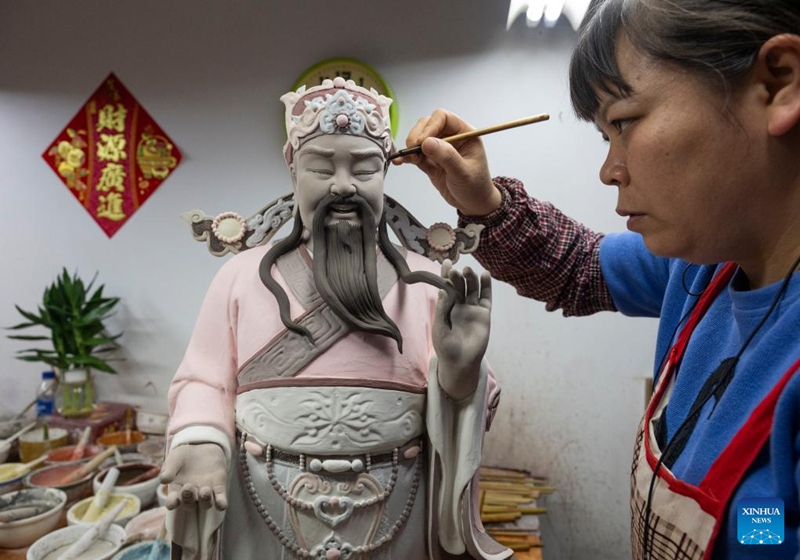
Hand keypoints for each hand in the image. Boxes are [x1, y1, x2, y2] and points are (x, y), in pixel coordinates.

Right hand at [161, 443, 227, 511]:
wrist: (202, 447)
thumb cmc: (183, 457)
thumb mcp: (174, 459)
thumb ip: (169, 469)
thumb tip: (163, 480)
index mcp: (177, 490)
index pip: (173, 502)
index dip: (172, 503)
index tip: (172, 502)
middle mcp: (191, 495)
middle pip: (189, 504)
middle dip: (188, 498)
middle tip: (188, 487)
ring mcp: (205, 493)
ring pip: (205, 504)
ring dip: (205, 501)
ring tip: (204, 490)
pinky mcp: (218, 488)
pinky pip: (220, 500)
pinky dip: (221, 503)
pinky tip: (222, 505)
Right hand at [393, 109, 500, 216]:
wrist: (474, 205)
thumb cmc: (476, 187)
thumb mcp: (463, 172)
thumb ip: (446, 156)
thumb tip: (427, 142)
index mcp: (465, 134)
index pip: (444, 118)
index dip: (431, 126)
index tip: (422, 141)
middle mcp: (452, 138)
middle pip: (428, 125)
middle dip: (418, 135)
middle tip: (412, 149)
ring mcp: (440, 150)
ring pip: (420, 138)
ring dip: (411, 146)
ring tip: (408, 157)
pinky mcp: (431, 162)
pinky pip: (416, 155)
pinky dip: (407, 157)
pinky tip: (400, 160)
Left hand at [433, 260, 491, 399]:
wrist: (460, 362)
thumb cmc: (445, 346)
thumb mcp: (440, 327)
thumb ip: (443, 308)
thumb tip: (444, 289)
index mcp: (446, 307)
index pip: (446, 286)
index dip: (446, 275)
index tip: (446, 262)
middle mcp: (460, 305)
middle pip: (460, 286)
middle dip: (458, 277)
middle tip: (455, 270)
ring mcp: (472, 309)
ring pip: (473, 289)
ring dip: (471, 279)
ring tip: (468, 271)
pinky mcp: (484, 315)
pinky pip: (486, 298)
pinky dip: (486, 286)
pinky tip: (485, 275)